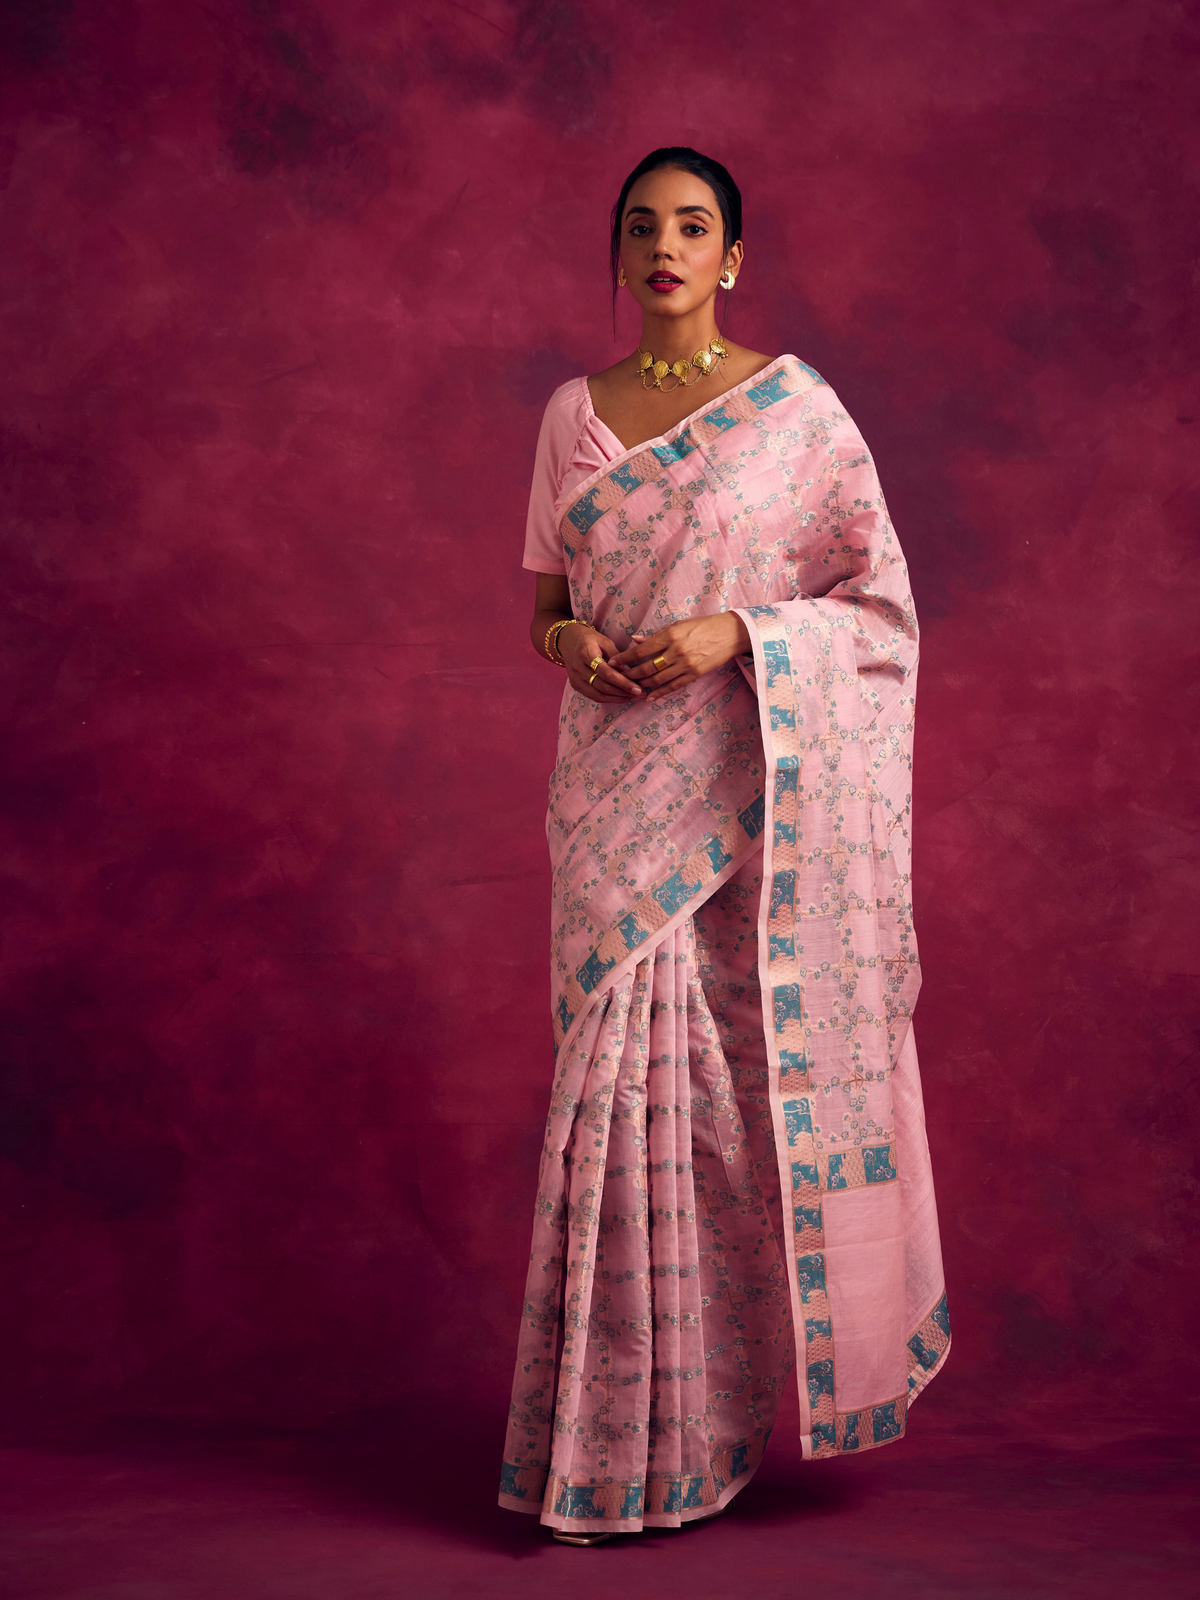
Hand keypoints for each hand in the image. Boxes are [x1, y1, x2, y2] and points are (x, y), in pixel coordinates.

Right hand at [559, 621, 642, 703]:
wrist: (567, 640)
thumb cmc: (589, 639)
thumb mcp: (604, 641)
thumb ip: (617, 657)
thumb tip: (632, 673)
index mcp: (585, 653)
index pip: (607, 673)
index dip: (623, 682)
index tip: (638, 688)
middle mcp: (578, 668)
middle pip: (603, 686)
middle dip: (623, 692)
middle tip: (640, 694)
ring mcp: (575, 679)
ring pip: (598, 695)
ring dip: (617, 698)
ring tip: (633, 698)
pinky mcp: (575, 685)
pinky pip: (593, 696)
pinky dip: (608, 699)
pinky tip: (621, 698)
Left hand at [609, 613, 750, 700]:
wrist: (730, 634)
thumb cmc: (703, 625)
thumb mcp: (679, 624)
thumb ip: (656, 635)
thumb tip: (635, 640)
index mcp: (671, 635)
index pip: (641, 650)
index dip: (624, 658)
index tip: (612, 662)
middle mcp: (677, 650)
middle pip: (647, 667)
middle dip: (630, 674)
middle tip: (619, 677)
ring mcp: (686, 664)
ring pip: (658, 679)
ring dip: (642, 684)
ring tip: (631, 686)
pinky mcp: (695, 674)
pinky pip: (673, 686)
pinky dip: (660, 693)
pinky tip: (649, 697)